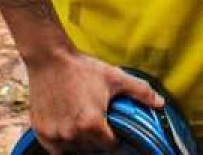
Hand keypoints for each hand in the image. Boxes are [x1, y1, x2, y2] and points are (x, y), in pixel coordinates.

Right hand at [26, 48, 164, 152]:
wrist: (49, 57)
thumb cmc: (83, 68)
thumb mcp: (115, 77)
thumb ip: (141, 92)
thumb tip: (161, 104)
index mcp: (92, 124)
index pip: (110, 145)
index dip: (114, 137)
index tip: (111, 126)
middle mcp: (72, 134)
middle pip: (91, 149)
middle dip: (97, 139)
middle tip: (96, 121)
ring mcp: (55, 135)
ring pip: (73, 150)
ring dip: (80, 142)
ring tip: (81, 123)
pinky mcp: (41, 132)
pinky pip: (55, 149)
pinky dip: (62, 144)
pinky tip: (67, 128)